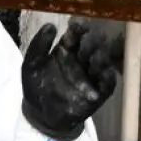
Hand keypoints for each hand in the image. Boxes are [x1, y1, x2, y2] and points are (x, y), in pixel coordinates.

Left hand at [21, 21, 119, 140]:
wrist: (40, 116)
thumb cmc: (36, 87)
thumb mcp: (31, 65)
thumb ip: (39, 45)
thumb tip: (50, 25)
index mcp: (66, 52)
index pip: (75, 36)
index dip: (78, 30)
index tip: (79, 25)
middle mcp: (80, 62)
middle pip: (91, 47)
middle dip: (93, 41)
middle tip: (94, 37)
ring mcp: (89, 77)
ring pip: (101, 63)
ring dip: (102, 58)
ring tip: (96, 56)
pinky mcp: (97, 93)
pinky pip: (107, 85)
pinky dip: (109, 79)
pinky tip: (106, 73)